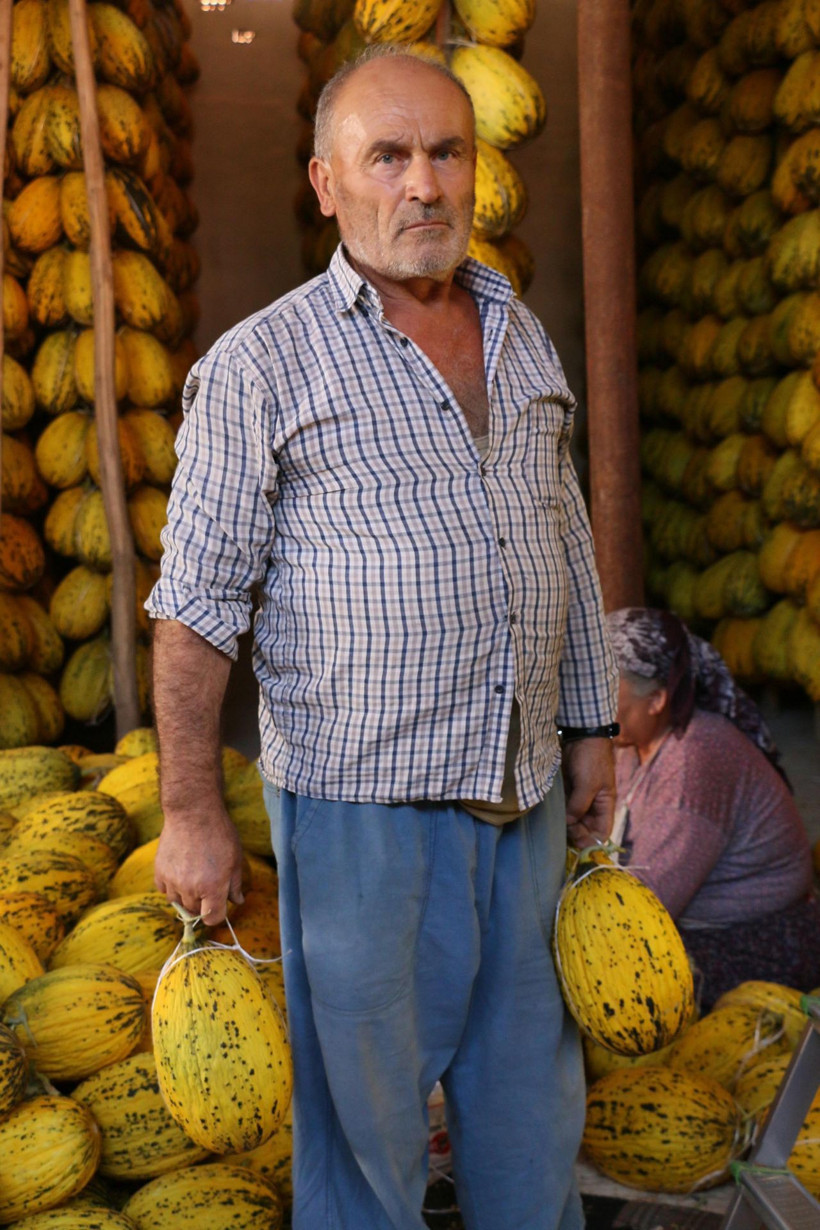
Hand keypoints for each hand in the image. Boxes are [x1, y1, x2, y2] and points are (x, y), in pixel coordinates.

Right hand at [154, 803, 245, 926]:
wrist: (193, 812)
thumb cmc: (219, 833)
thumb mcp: (235, 859)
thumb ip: (235, 884)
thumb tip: (237, 901)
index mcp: (213, 888)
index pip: (212, 919)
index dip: (217, 915)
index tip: (219, 907)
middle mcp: (191, 889)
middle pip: (194, 912)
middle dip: (203, 904)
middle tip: (208, 886)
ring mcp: (172, 881)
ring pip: (177, 902)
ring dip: (186, 896)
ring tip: (194, 876)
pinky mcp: (159, 871)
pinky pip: (163, 890)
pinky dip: (171, 886)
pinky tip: (180, 871)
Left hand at [562, 737, 615, 849]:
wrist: (581, 735)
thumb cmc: (591, 759)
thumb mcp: (588, 784)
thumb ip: (579, 806)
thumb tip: (570, 823)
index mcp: (605, 805)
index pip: (602, 833)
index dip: (592, 842)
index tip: (577, 844)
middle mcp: (592, 805)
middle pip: (585, 830)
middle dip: (574, 834)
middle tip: (561, 831)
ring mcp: (579, 798)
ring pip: (572, 821)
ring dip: (564, 825)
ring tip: (554, 824)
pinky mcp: (567, 791)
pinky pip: (563, 808)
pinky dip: (557, 813)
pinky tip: (549, 815)